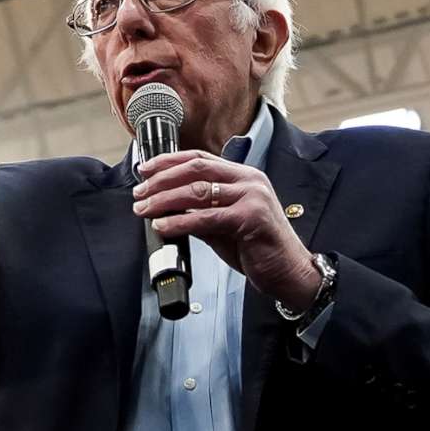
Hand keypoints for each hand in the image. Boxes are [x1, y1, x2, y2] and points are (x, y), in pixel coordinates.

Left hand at [132, 151, 322, 307]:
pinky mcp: (251, 218)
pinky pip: (206, 217)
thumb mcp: (224, 225)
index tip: (144, 169)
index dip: (169, 161)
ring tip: (144, 209)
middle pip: (196, 169)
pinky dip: (180, 221)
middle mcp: (249, 180)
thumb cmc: (259, 249)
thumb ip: (200, 212)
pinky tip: (163, 226)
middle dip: (161, 179)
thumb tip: (167, 208)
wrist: (289, 273)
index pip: (200, 157)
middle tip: (140, 192)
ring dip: (164, 199)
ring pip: (197, 190)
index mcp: (243, 176)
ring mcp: (252, 197)